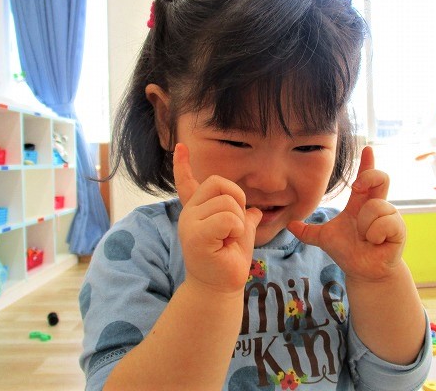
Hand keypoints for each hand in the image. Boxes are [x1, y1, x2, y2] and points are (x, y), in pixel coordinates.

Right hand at [173, 143, 261, 293]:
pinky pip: (227, 218)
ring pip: (227, 202)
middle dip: (237, 199)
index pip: (187, 182)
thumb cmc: (229, 260)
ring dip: (238, 222)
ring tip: (229, 240)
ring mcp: (189, 223)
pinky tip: (227, 244)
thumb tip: (254, 210)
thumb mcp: (241, 232)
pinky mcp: (195, 235)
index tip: (181, 147)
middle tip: (234, 226)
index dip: (182, 164)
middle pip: (220, 183)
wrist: (221, 288)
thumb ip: (243, 217)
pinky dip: (236, 231)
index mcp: (199, 210)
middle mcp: (190, 212)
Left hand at [287, 146, 405, 281]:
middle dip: (370, 175)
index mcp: (360, 204)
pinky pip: (385, 222)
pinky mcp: (398, 229)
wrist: (363, 273)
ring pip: (376, 206)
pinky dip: (375, 235)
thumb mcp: (324, 239)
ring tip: (365, 238)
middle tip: (357, 188)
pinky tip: (375, 242)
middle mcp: (377, 206)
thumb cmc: (348, 252)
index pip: (365, 178)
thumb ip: (307, 231)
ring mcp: (389, 216)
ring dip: (364, 226)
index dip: (367, 163)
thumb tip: (289, 224)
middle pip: (381, 177)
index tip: (367, 148)